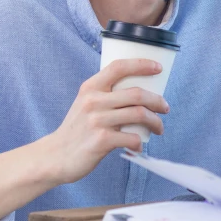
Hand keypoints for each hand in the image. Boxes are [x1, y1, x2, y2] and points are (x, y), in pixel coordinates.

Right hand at [48, 58, 169, 184]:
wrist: (55, 156)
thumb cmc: (77, 128)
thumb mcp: (85, 102)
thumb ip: (106, 94)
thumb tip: (139, 90)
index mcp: (91, 87)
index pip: (119, 67)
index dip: (142, 64)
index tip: (158, 67)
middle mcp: (93, 100)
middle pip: (136, 93)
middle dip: (157, 100)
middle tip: (165, 108)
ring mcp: (97, 120)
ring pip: (139, 114)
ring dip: (155, 121)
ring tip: (159, 128)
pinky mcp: (101, 141)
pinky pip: (132, 137)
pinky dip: (140, 142)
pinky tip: (139, 145)